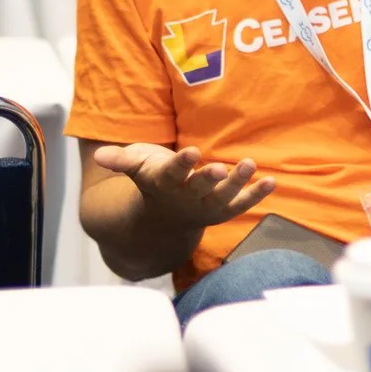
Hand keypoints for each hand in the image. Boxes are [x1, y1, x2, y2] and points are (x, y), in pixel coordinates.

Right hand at [92, 143, 273, 229]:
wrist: (163, 219)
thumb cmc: (151, 180)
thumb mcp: (134, 167)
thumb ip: (120, 160)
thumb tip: (98, 155)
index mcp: (164, 185)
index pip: (173, 174)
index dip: (182, 164)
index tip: (192, 152)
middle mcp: (186, 198)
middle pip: (199, 189)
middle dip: (209, 179)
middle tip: (219, 168)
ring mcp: (207, 206)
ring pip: (223, 198)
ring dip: (237, 183)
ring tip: (249, 165)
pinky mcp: (224, 209)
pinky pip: (242, 204)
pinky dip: (256, 195)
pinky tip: (272, 181)